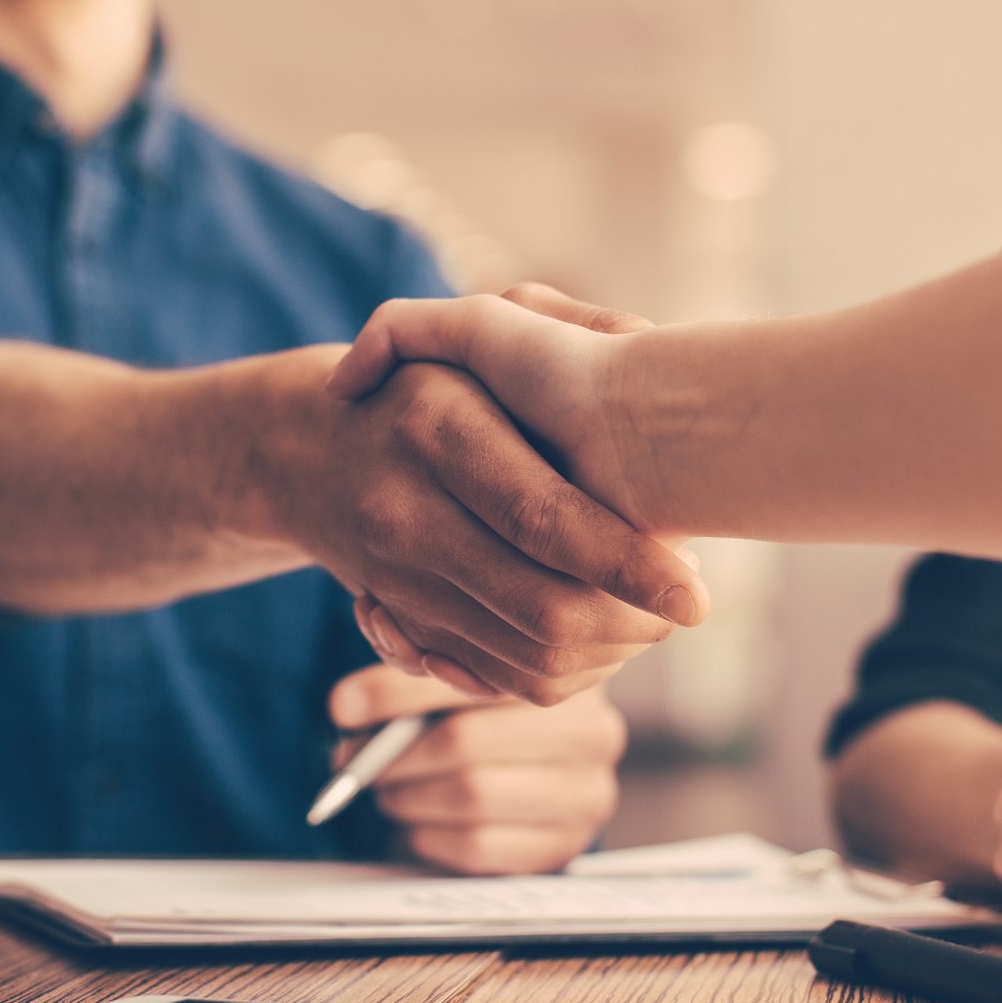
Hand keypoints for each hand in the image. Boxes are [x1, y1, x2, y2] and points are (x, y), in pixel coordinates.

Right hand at [266, 284, 703, 704]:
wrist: (307, 453)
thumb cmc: (429, 383)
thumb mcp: (477, 332)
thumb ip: (558, 323)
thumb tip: (648, 351)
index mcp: (437, 426)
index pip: (543, 517)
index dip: (626, 563)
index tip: (694, 591)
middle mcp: (406, 511)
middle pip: (542, 607)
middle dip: (633, 620)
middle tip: (684, 601)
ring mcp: (398, 578)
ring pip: (528, 656)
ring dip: (610, 651)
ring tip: (651, 613)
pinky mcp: (405, 625)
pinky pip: (500, 680)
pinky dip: (563, 671)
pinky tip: (600, 638)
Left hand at [329, 663, 624, 874]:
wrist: (539, 775)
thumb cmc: (488, 713)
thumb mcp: (459, 674)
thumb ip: (409, 668)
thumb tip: (346, 705)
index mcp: (563, 670)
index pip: (471, 678)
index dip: (397, 692)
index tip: (342, 708)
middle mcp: (591, 731)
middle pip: (465, 742)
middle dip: (392, 755)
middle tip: (351, 759)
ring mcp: (585, 794)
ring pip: (469, 796)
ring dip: (406, 797)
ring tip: (387, 790)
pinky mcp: (565, 846)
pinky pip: (477, 846)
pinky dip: (428, 837)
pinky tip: (417, 825)